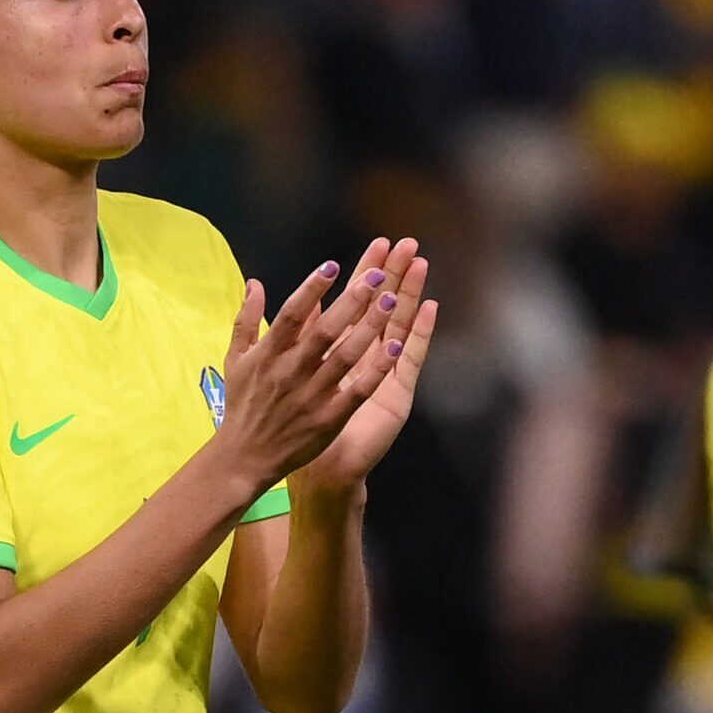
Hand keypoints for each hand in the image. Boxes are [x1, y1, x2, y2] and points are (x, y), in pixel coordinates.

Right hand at [216, 254, 405, 492]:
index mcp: (268, 354)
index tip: (332, 265)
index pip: (291, 314)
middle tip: (378, 274)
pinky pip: (358, 390)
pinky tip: (395, 346)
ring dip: (371, 326)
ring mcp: (312, 396)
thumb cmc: (243, 404)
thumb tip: (254, 283)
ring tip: (393, 299)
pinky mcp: (329, 418)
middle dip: (353, 300)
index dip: (312, 288)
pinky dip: (376, 368)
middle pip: (326, 330)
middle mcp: (291, 371)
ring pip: (346, 356)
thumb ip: (246, 319)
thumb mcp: (235, 359)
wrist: (245, 457)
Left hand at [294, 237, 438, 495]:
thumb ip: (285, 333)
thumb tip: (283, 295)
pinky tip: (430, 308)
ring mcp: (383, 374)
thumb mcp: (282, 371)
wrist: (314, 469)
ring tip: (421, 264)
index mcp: (340, 349)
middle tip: (408, 243)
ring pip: (398, 326)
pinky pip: (409, 359)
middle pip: (382, 308)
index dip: (367, 273)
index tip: (378, 244)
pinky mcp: (395, 394)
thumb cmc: (297, 424)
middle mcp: (366, 358)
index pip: (356, 303)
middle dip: (394, 275)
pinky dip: (419, 334)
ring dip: (411, 295)